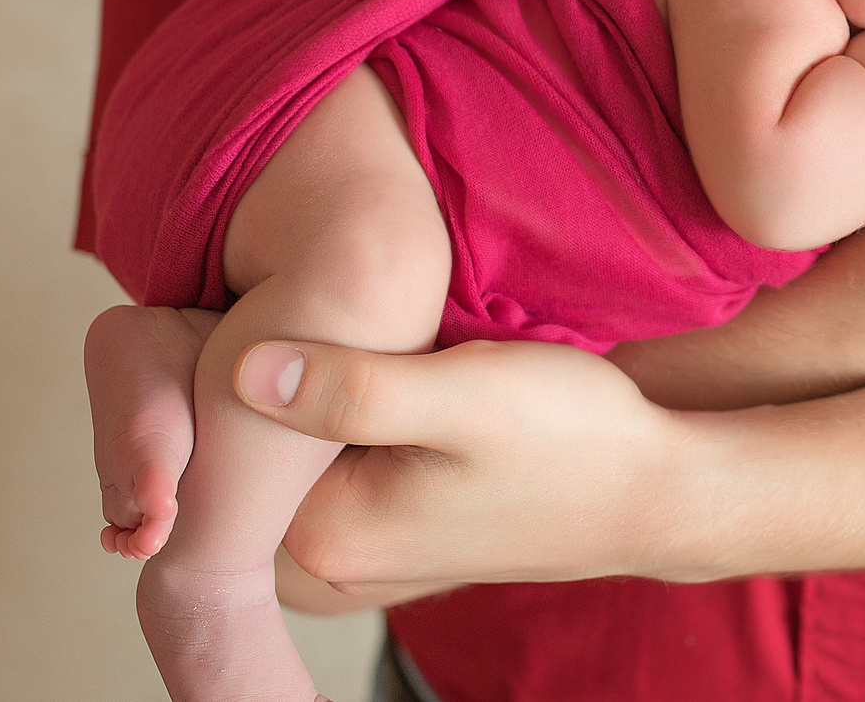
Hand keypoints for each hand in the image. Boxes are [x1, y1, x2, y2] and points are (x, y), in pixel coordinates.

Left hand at [234, 335, 696, 598]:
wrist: (654, 488)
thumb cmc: (573, 438)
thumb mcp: (465, 394)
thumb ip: (352, 386)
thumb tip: (243, 368)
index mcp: (326, 534)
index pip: (217, 450)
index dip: (210, 366)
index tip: (230, 302)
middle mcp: (327, 563)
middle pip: (236, 464)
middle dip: (237, 382)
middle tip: (257, 303)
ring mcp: (358, 554)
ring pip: (276, 462)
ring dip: (281, 398)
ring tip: (305, 322)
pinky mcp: (387, 533)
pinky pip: (316, 470)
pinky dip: (317, 420)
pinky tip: (355, 365)